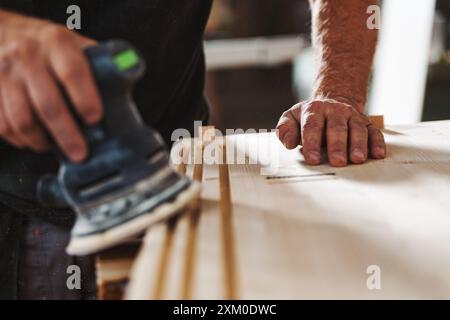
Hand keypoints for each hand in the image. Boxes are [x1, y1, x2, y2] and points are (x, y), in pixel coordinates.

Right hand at [0, 14, 101, 161]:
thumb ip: (98, 66)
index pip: (73, 73)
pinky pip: (4, 126)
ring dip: (42, 142)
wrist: (4, 33)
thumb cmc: (50, 47)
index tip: (95, 119)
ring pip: (23, 120)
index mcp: (57, 43)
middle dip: (67, 135)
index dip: (85, 99)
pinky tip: (35, 141)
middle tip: (80, 153)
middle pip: (48, 105)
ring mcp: (5, 74)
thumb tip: (125, 89)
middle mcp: (28, 56)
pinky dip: (21, 140)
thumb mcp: (76, 45)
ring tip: (57, 148)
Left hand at [276, 99, 385, 166]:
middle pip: (337, 128)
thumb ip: (285, 130)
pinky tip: (377, 154)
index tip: (313, 159)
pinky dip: (377, 143)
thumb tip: (287, 143)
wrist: (332, 102)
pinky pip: (374, 131)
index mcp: (315, 110)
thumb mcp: (292, 118)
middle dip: (337, 145)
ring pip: (357, 129)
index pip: (312, 126)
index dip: (312, 143)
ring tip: (357, 159)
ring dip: (359, 144)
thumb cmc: (310, 117)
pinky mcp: (367, 123)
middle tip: (337, 161)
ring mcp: (353, 116)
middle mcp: (335, 111)